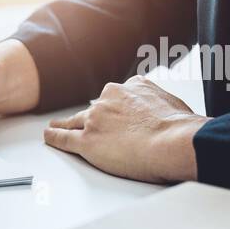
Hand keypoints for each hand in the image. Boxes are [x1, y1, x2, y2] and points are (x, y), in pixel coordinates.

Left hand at [43, 76, 207, 183]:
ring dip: (64, 125)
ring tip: (55, 127)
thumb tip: (163, 108)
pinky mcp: (87, 141)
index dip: (114, 108)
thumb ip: (159, 102)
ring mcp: (96, 120)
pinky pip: (64, 138)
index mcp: (131, 87)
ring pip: (74, 121)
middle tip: (91, 125)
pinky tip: (49, 137)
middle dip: (92, 117)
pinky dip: (54, 138)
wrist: (173, 141)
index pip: (115, 96)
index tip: (112, 114)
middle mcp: (109, 100)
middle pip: (94, 109)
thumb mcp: (173, 102)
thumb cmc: (180, 127)